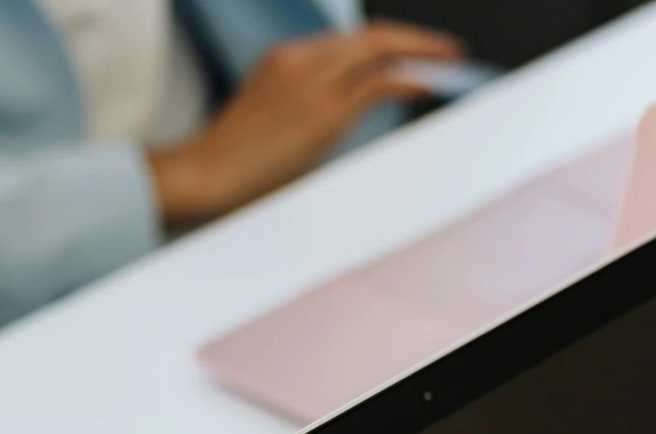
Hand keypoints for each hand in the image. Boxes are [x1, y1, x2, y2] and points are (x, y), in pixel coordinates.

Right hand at [148, 23, 464, 227]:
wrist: (206, 174)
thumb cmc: (232, 166)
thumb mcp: (273, 127)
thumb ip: (305, 117)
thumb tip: (335, 130)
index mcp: (283, 60)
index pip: (346, 44)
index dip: (384, 45)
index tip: (410, 54)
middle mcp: (298, 59)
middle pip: (368, 36)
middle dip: (413, 39)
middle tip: (447, 50)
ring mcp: (310, 80)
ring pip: (377, 48)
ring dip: (419, 53)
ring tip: (449, 62)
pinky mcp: (322, 109)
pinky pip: (376, 82)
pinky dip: (409, 79)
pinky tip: (429, 84)